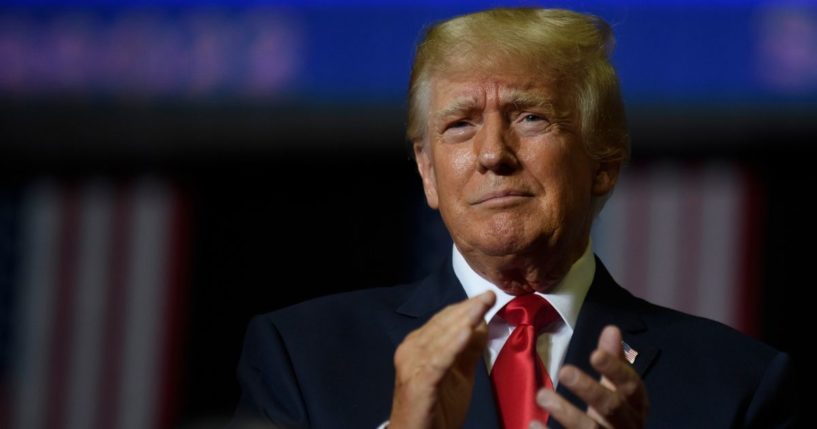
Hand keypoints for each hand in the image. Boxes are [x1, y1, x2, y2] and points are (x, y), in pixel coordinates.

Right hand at [388, 291, 495, 428]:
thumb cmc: (436, 409)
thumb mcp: (459, 375)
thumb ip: (468, 350)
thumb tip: (482, 322)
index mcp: (419, 345)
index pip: (444, 320)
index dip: (466, 307)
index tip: (488, 296)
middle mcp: (411, 349)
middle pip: (442, 324)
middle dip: (467, 309)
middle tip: (489, 294)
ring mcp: (411, 365)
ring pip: (440, 337)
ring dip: (462, 320)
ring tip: (481, 305)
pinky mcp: (417, 383)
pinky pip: (437, 361)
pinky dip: (452, 345)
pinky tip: (467, 332)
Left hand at [532, 325, 647, 428]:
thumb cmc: (615, 418)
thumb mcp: (616, 391)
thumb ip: (613, 362)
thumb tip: (611, 328)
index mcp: (636, 406)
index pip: (631, 386)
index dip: (614, 370)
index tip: (594, 354)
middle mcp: (627, 426)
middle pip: (612, 408)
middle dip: (589, 389)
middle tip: (564, 370)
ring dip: (566, 412)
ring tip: (541, 395)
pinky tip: (533, 422)